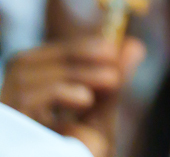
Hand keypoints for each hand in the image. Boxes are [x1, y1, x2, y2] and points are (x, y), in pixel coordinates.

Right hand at [0, 36, 144, 156]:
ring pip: (26, 80)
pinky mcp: (9, 136)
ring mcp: (6, 124)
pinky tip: (85, 99)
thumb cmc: (82, 155)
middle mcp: (6, 110)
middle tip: (115, 59)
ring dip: (76, 73)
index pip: (34, 60)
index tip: (111, 47)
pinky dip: (59, 93)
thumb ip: (112, 85)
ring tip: (111, 81)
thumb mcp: (100, 119)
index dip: (72, 48)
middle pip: (25, 64)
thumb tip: (134, 46)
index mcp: (22, 99)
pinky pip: (27, 102)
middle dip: (75, 55)